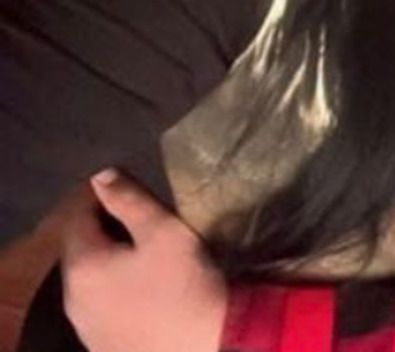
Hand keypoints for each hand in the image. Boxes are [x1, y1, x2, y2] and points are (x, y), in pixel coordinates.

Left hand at [62, 170, 226, 351]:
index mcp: (82, 266)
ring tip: (139, 249)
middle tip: (134, 216)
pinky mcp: (101, 344)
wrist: (204, 344)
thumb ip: (129, 200)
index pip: (76, 218)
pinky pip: (100, 304)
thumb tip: (100, 177)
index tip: (124, 186)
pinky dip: (113, 288)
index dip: (97, 197)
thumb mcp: (162, 230)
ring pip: (89, 280)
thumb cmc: (182, 281)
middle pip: (79, 250)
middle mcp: (72, 299)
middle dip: (101, 229)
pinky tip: (140, 286)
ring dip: (106, 260)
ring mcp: (85, 327)